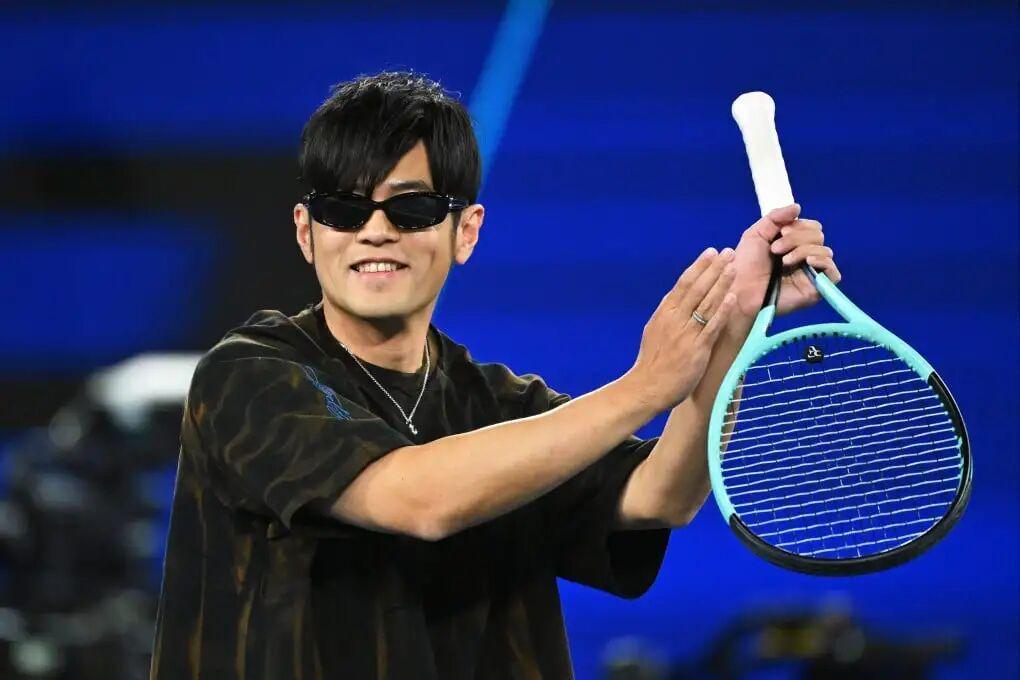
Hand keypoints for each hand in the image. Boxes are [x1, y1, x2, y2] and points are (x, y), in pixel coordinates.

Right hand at [627, 247, 737, 411]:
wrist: (647, 387)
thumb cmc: (652, 363)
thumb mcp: (655, 332)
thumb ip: (669, 316)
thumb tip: (680, 301)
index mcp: (664, 314)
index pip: (683, 284)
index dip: (698, 267)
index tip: (710, 252)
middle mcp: (674, 320)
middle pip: (696, 288)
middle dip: (714, 269)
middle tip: (727, 252)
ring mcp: (686, 334)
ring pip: (706, 303)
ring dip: (721, 284)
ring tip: (733, 268)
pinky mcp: (697, 349)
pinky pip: (712, 326)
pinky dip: (722, 311)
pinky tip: (732, 298)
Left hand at [730, 204, 842, 317]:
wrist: (740, 290)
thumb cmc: (745, 265)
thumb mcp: (756, 234)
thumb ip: (776, 217)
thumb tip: (798, 206)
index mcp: (793, 244)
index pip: (812, 227)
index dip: (799, 226)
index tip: (780, 232)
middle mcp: (805, 257)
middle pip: (819, 236)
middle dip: (797, 238)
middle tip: (776, 249)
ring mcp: (812, 273)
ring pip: (825, 251)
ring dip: (803, 250)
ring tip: (783, 261)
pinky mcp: (816, 289)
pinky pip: (834, 273)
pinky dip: (822, 262)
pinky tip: (807, 262)